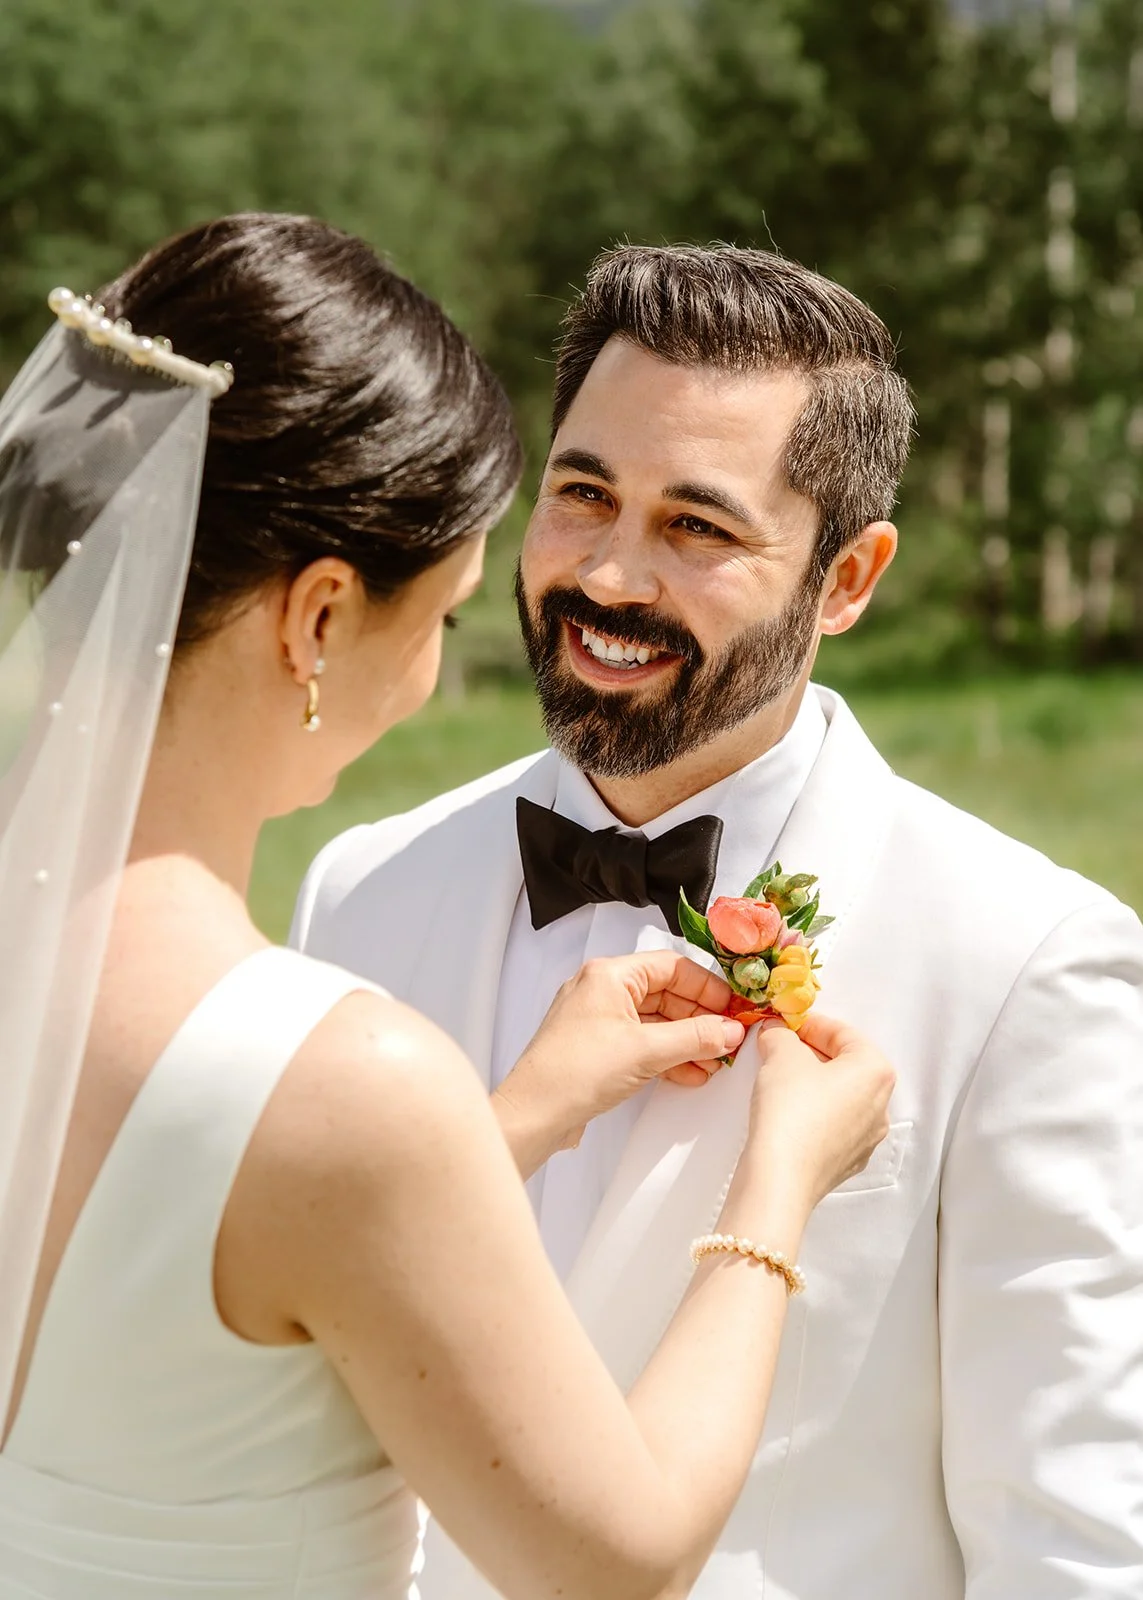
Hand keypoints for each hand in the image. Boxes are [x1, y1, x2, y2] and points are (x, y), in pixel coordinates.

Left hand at [494, 952, 745, 1176]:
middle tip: (728, 1038)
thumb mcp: (646, 1051)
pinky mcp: (599, 1049)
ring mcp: (599, 1020)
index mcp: (609, 975)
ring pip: (656, 1022)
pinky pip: (643, 1043)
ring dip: (687, 1041)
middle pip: (666, 993)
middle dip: (700, 1018)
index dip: (706, 987)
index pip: (671, 967)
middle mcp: (602, 991)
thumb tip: (729, 1030)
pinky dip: (668, 1056)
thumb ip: (695, 1037)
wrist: (534, 1115)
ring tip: (714, 1061)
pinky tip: (690, 1072)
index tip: (732, 1007)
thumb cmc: (572, 1072)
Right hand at [742, 1013, 895, 1210]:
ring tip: (781, 1082)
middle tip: (781, 1050)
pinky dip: (815, 1114)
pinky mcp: (848, 1162)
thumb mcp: (780, 1054)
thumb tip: (777, 1034)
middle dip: (813, 1054)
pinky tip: (788, 1114)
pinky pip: (834, 1126)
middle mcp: (882, 1105)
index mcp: (876, 1071)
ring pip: (841, 1098)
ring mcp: (868, 1138)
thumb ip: (780, 1035)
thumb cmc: (790, 1111)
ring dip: (814, 1085)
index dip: (810, 1025)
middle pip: (847, 1066)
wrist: (781, 1177)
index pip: (843, 1034)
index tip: (787, 1026)